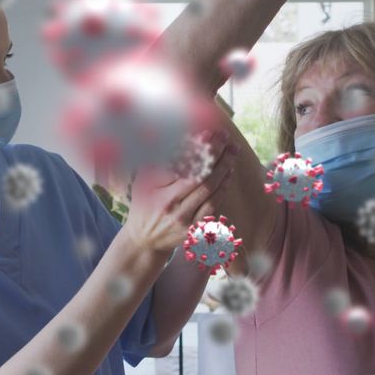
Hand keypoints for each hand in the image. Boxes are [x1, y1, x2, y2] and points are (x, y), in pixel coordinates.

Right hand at [122, 131, 238, 253]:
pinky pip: (215, 207)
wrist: (146, 241)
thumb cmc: (144, 205)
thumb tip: (173, 138)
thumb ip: (156, 162)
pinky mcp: (197, 231)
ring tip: (231, 152)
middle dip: (217, 156)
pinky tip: (228, 174)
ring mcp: (187, 222)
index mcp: (159, 195)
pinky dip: (223, 189)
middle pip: (203, 179)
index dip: (199, 150)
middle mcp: (174, 209)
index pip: (184, 168)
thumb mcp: (142, 183)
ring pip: (212, 192)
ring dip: (224, 170)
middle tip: (226, 139)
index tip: (208, 134)